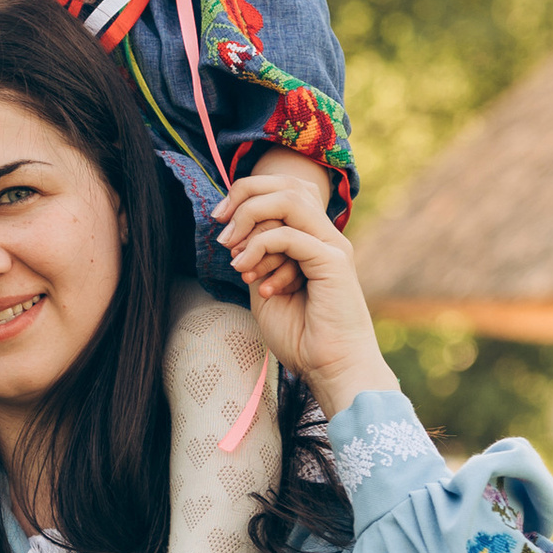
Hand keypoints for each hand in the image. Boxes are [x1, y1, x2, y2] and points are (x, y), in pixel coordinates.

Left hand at [233, 192, 394, 420]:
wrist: (331, 367)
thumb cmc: (301, 336)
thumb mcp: (265, 288)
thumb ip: (256, 258)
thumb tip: (234, 236)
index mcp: (312, 240)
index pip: (285, 189)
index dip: (248, 194)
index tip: (220, 220)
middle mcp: (325, 236)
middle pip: (288, 185)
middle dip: (246, 196)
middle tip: (221, 225)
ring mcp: (332, 246)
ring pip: (289, 202)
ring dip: (251, 222)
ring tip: (235, 256)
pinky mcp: (332, 261)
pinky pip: (289, 235)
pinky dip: (261, 249)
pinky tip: (249, 274)